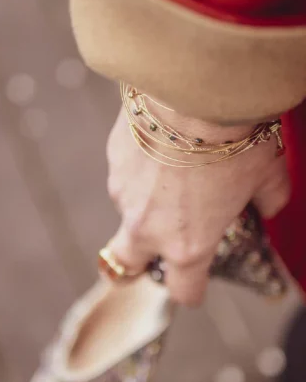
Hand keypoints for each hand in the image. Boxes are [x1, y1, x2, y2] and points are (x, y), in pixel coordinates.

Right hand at [106, 106, 289, 304]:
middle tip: (155, 248)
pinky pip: (124, 178)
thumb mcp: (266, 174)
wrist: (192, 92)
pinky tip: (159, 147)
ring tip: (170, 175)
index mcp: (188, 244)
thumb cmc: (234, 139)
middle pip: (125, 268)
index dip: (190, 290)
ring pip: (126, 216)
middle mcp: (147, 227)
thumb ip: (268, 200)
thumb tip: (267, 205)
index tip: (194, 284)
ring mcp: (123, 195)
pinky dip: (138, 173)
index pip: (183, 290)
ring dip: (143, 208)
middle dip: (137, 265)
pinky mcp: (113, 164)